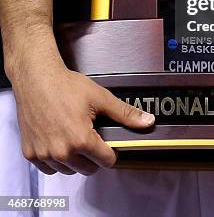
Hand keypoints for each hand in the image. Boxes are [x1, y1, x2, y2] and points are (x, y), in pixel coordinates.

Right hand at [10, 51, 154, 175]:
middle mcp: (62, 152)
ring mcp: (44, 155)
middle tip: (91, 135)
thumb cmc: (66, 86)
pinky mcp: (31, 154)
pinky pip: (50, 168)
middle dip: (94, 155)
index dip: (111, 150)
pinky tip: (59, 140)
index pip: (106, 161)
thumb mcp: (100, 97)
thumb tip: (148, 122)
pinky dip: (57, 159)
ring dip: (75, 159)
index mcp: (81, 140)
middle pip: (88, 169)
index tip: (107, 140)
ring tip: (74, 135)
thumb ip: (125, 114)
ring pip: (69, 170)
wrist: (36, 79)